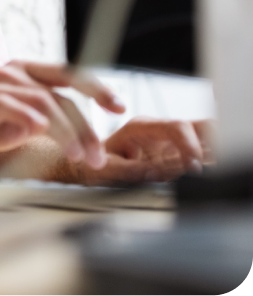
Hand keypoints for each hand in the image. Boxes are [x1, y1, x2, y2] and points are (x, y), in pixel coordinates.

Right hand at [0, 61, 125, 167]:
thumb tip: (77, 134)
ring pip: (43, 103)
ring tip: (78, 157)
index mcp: (26, 71)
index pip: (69, 75)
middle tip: (98, 153)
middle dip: (85, 126)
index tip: (119, 107)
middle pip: (62, 94)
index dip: (97, 89)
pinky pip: (11, 107)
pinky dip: (29, 118)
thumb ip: (47, 119)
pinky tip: (41, 132)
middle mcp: (14, 72)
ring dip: (66, 132)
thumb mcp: (20, 121)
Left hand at [77, 118, 211, 184]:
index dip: (190, 145)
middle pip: (196, 126)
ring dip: (212, 152)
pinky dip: (207, 161)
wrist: (86, 163)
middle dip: (211, 141)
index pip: (176, 127)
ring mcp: (169, 142)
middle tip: (214, 162)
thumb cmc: (91, 162)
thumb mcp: (103, 168)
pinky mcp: (175, 154)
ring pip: (202, 137)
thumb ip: (126, 170)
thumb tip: (151, 173)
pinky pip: (198, 154)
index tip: (194, 165)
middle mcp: (158, 131)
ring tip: (212, 169)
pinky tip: (207, 172)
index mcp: (141, 127)